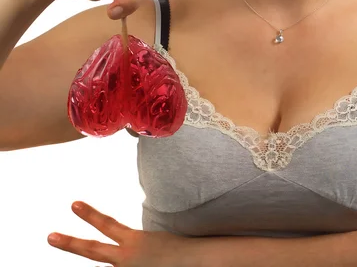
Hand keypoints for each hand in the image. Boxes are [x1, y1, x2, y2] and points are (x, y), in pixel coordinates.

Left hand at [47, 201, 191, 266]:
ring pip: (110, 266)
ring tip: (125, 253)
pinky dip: (131, 265)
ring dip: (117, 260)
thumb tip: (119, 250)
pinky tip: (146, 262)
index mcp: (134, 242)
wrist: (197, 262)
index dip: (89, 214)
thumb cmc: (178, 251)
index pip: (107, 224)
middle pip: (92, 250)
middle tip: (50, 236)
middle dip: (70, 243)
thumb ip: (133, 244)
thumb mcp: (153, 241)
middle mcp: (126, 258)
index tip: (73, 204)